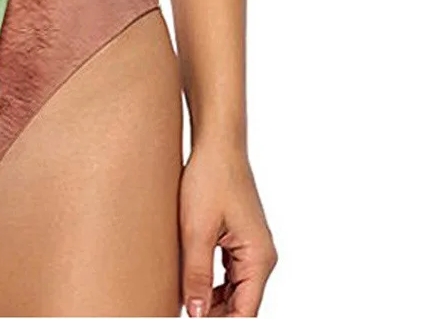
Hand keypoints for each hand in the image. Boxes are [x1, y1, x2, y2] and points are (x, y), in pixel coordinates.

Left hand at [179, 142, 276, 315]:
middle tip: (183, 313)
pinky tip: (190, 283)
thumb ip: (197, 274)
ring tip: (184, 301)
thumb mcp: (196, 229)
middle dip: (215, 314)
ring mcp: (251, 247)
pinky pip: (229, 272)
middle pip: (242, 304)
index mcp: (258, 258)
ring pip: (235, 290)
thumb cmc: (209, 179)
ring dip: (212, 300)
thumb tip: (196, 314)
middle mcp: (261, 256)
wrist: (216, 143)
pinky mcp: (239, 238)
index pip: (246, 312)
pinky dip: (212, 282)